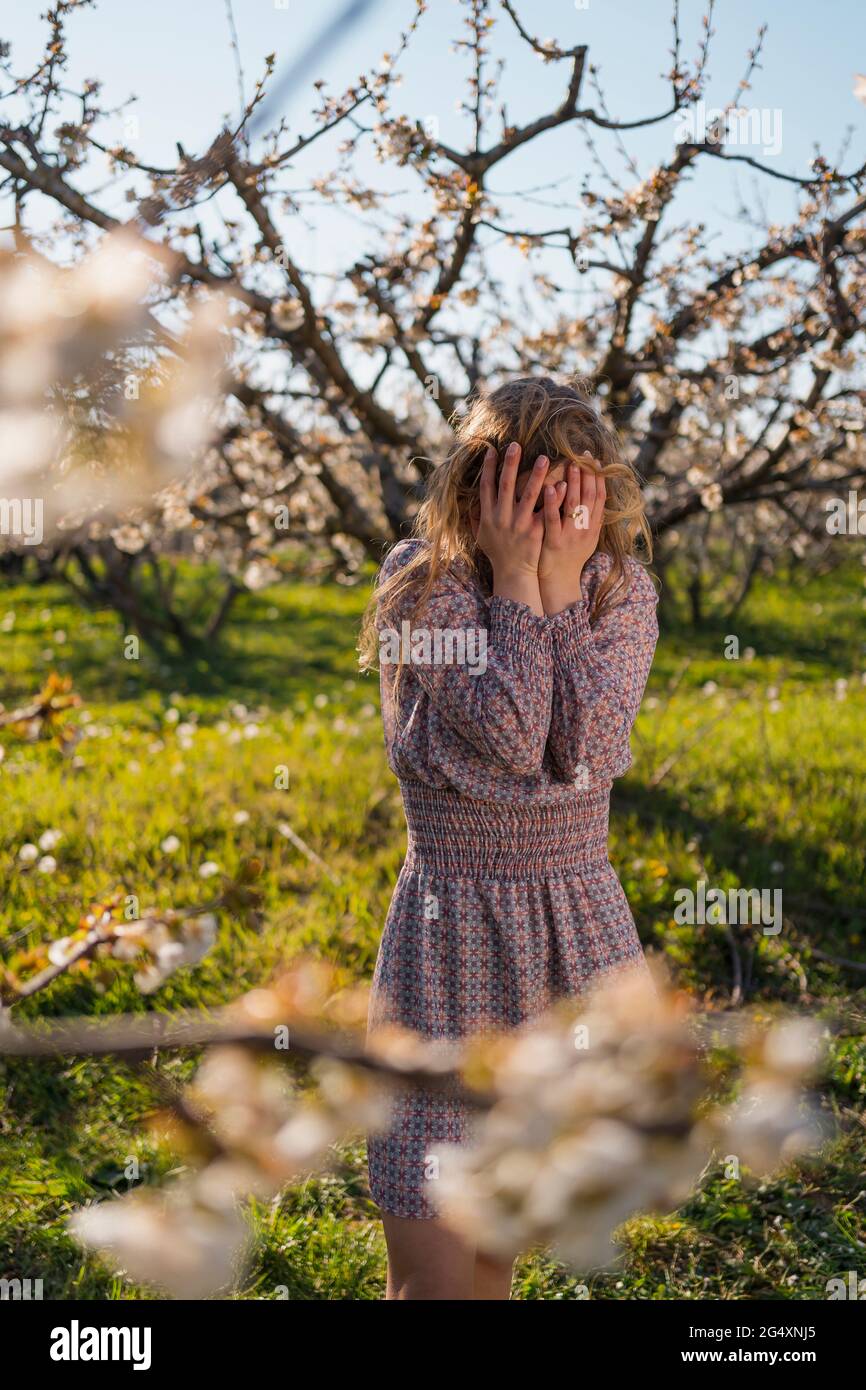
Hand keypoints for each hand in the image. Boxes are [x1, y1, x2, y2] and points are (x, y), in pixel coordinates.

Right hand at [478, 442, 549, 614]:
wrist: (513, 574)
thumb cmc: (497, 553)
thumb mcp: (480, 536)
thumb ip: (474, 518)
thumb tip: (468, 503)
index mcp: (487, 516)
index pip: (486, 486)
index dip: (488, 467)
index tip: (492, 449)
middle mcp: (502, 518)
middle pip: (506, 485)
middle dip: (510, 464)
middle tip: (516, 445)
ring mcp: (519, 524)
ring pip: (528, 495)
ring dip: (536, 475)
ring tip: (545, 458)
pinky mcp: (535, 532)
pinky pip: (546, 511)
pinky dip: (553, 498)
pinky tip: (562, 484)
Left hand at [538, 453, 605, 614]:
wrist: (559, 582)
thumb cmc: (569, 556)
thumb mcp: (586, 537)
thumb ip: (590, 518)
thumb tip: (596, 495)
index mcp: (594, 527)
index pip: (600, 497)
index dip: (598, 478)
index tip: (595, 461)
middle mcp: (586, 530)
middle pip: (590, 497)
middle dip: (588, 475)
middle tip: (583, 456)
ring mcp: (571, 536)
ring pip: (575, 505)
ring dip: (574, 483)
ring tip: (570, 465)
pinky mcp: (554, 542)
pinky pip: (554, 519)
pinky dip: (553, 502)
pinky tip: (549, 487)